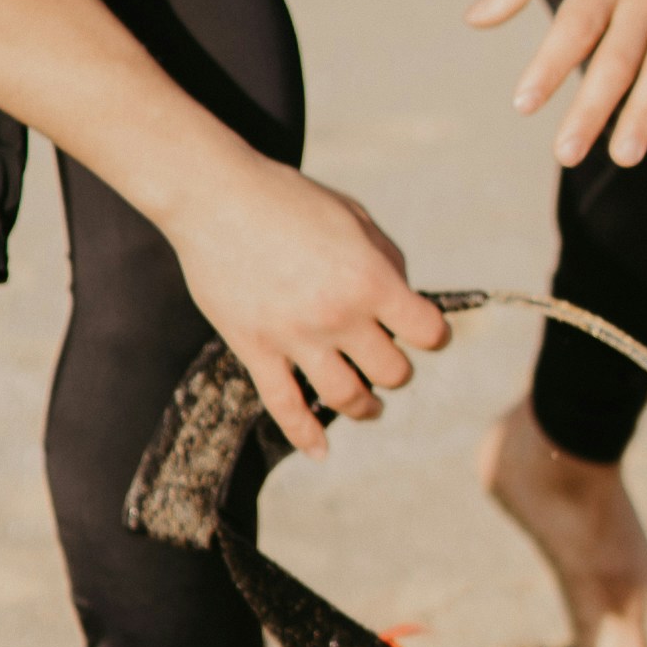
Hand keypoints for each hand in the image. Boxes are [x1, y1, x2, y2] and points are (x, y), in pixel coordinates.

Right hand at [166, 150, 449, 456]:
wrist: (215, 195)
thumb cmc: (288, 198)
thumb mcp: (354, 216)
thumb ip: (386, 260)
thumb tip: (403, 298)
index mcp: (371, 279)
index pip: (428, 332)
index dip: (432, 334)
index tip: (424, 332)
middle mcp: (339, 315)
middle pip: (392, 372)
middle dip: (395, 368)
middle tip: (384, 358)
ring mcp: (296, 338)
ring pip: (348, 399)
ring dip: (365, 406)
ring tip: (368, 404)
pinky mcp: (255, 350)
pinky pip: (285, 408)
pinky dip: (306, 436)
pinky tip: (321, 450)